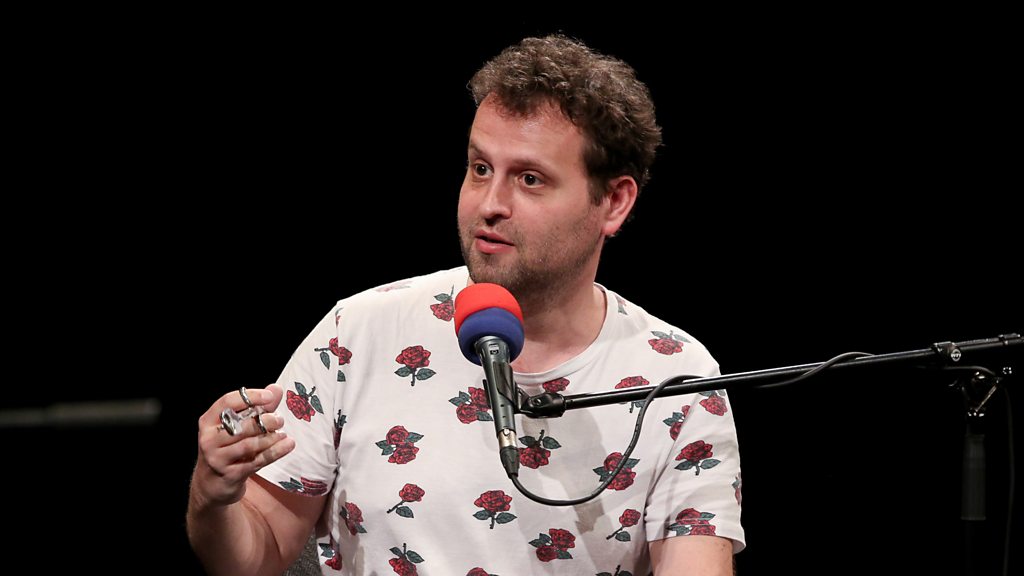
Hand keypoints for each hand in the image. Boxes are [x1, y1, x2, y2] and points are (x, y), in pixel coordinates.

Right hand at [191, 384, 295, 507]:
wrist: (212, 484)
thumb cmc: (227, 448)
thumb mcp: (237, 427)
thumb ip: (258, 408)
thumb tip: (276, 389)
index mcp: (208, 421)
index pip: (228, 402)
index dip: (250, 397)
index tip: (270, 397)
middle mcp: (209, 439)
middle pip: (240, 424)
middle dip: (265, 420)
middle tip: (280, 419)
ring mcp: (217, 458)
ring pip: (249, 444)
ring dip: (270, 437)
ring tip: (282, 433)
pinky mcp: (230, 475)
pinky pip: (257, 461)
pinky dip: (275, 451)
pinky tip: (288, 444)